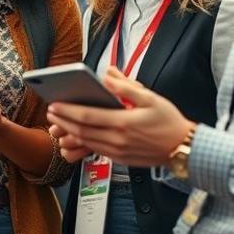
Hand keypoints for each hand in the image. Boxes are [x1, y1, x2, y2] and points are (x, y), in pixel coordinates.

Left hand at [46, 67, 193, 165]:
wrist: (183, 148)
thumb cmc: (168, 121)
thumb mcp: (150, 97)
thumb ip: (126, 86)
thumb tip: (107, 74)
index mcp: (124, 122)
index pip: (88, 117)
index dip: (68, 111)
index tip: (54, 104)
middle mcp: (118, 140)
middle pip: (82, 131)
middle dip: (63, 121)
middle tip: (50, 112)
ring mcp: (118, 152)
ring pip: (86, 142)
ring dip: (69, 133)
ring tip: (58, 123)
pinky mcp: (120, 159)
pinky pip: (95, 150)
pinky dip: (82, 143)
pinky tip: (75, 135)